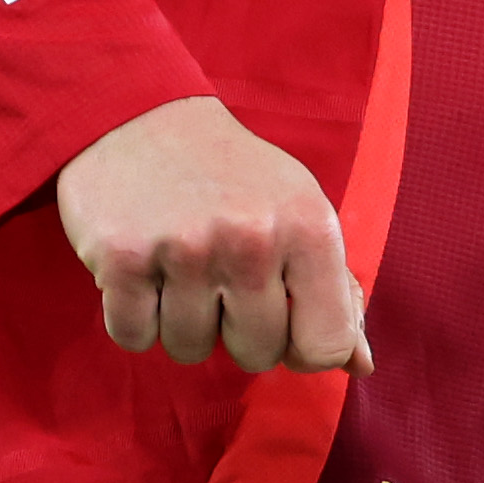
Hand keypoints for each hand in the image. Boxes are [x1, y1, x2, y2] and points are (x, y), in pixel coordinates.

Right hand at [53, 96, 372, 378]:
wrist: (138, 117)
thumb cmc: (231, 178)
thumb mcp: (298, 213)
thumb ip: (335, 291)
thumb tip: (360, 365)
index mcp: (308, 227)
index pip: (326, 345)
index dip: (301, 348)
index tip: (280, 320)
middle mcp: (252, 238)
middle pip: (256, 355)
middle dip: (235, 331)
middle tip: (218, 278)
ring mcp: (185, 249)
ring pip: (191, 349)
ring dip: (181, 322)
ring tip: (177, 269)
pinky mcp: (123, 258)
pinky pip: (134, 336)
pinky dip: (133, 317)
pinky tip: (141, 271)